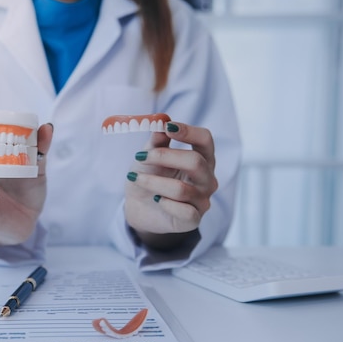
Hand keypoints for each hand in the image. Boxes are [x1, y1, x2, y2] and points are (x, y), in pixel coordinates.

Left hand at [124, 122, 217, 249]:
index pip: (205, 140)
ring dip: (153, 182)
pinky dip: (164, 203)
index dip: (188, 132)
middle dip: (164, 157)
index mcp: (201, 158)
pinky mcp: (193, 220)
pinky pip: (184, 211)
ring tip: (135, 178)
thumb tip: (160, 121)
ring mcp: (202, 200)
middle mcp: (207, 178)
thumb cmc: (149, 177)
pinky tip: (155, 199)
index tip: (168, 127)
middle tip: (140, 156)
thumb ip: (156, 142)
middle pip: (196, 162)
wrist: (138, 207)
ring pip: (182, 189)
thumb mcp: (148, 156)